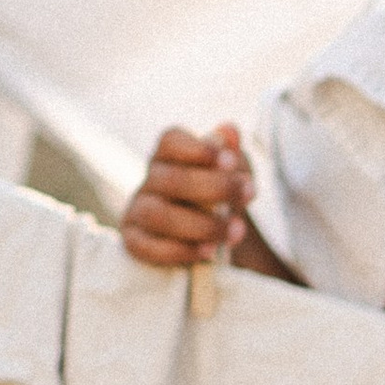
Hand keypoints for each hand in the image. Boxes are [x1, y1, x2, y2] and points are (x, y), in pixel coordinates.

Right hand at [122, 123, 250, 269]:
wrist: (212, 241)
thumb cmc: (220, 200)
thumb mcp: (234, 177)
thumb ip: (233, 157)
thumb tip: (229, 131)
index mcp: (170, 156)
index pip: (171, 141)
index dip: (197, 149)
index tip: (229, 160)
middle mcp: (150, 179)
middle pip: (171, 179)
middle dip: (214, 188)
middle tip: (249, 195)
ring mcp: (138, 211)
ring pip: (160, 215)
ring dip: (202, 225)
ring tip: (235, 232)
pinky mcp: (135, 242)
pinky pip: (149, 247)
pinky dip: (181, 251)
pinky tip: (209, 252)